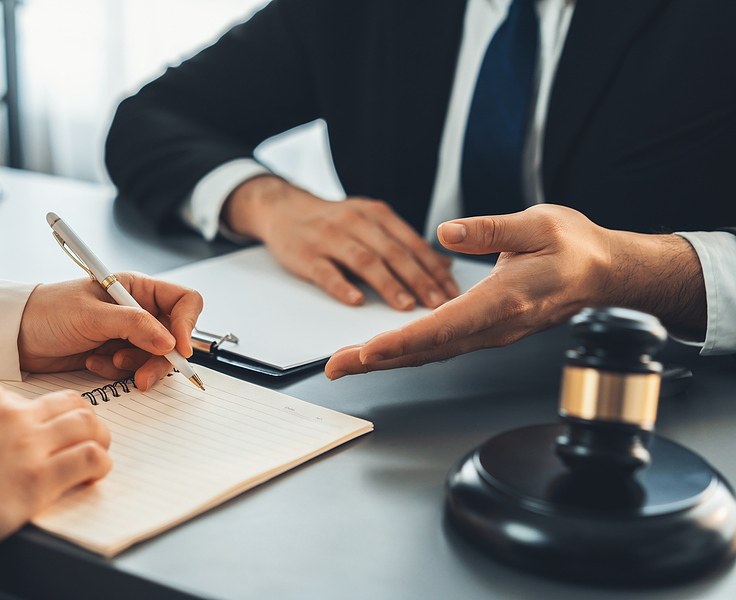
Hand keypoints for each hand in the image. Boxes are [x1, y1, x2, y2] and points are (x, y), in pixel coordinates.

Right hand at [0, 382, 111, 546]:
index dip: (45, 418)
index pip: (34, 399)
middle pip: (71, 404)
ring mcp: (30, 445)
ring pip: (88, 425)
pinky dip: (100, 464)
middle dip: (83, 419)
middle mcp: (14, 416)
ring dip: (99, 438)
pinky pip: (89, 459)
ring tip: (97, 452)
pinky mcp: (40, 478)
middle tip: (85, 436)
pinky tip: (93, 474)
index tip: (45, 434)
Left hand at [17, 272, 202, 390]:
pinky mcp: (114, 354)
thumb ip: (134, 325)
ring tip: (107, 361)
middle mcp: (136, 309)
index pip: (183, 301)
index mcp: (136, 288)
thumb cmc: (47, 312)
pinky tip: (92, 363)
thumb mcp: (92, 315)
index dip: (187, 324)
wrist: (15, 336)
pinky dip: (116, 371)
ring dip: (135, 366)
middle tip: (142, 375)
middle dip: (159, 358)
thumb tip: (170, 341)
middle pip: (173, 336)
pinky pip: (133, 369)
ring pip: (155, 357)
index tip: (180, 349)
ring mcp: (126, 334)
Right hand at [223, 176, 458, 309]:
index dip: (433, 267)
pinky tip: (357, 301)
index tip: (452, 291)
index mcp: (376, 215)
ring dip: (388, 284)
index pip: (412, 243)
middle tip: (438, 304)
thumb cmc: (334, 223)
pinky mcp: (305, 254)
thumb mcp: (372, 224)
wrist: (284, 209)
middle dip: (419, 279)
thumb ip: (405, 244)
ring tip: (406, 306)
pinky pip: (326, 272)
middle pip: (393, 252)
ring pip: (364, 261)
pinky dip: (342, 287)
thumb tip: (446, 265)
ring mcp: (329, 237)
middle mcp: (356, 222)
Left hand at [326, 204, 705, 377]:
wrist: (604, 274)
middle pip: (427, 349)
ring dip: (386, 360)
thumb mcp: (538, 224)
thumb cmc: (574, 248)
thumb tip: (445, 234)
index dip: (402, 341)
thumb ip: (490, 230)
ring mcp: (490, 333)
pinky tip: (384, 351)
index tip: (367, 351)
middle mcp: (494, 326)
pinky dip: (407, 351)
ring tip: (346, 362)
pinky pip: (441, 346)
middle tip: (334, 367)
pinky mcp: (487, 331)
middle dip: (377, 360)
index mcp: (504, 300)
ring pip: (431, 352)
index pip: (443, 326)